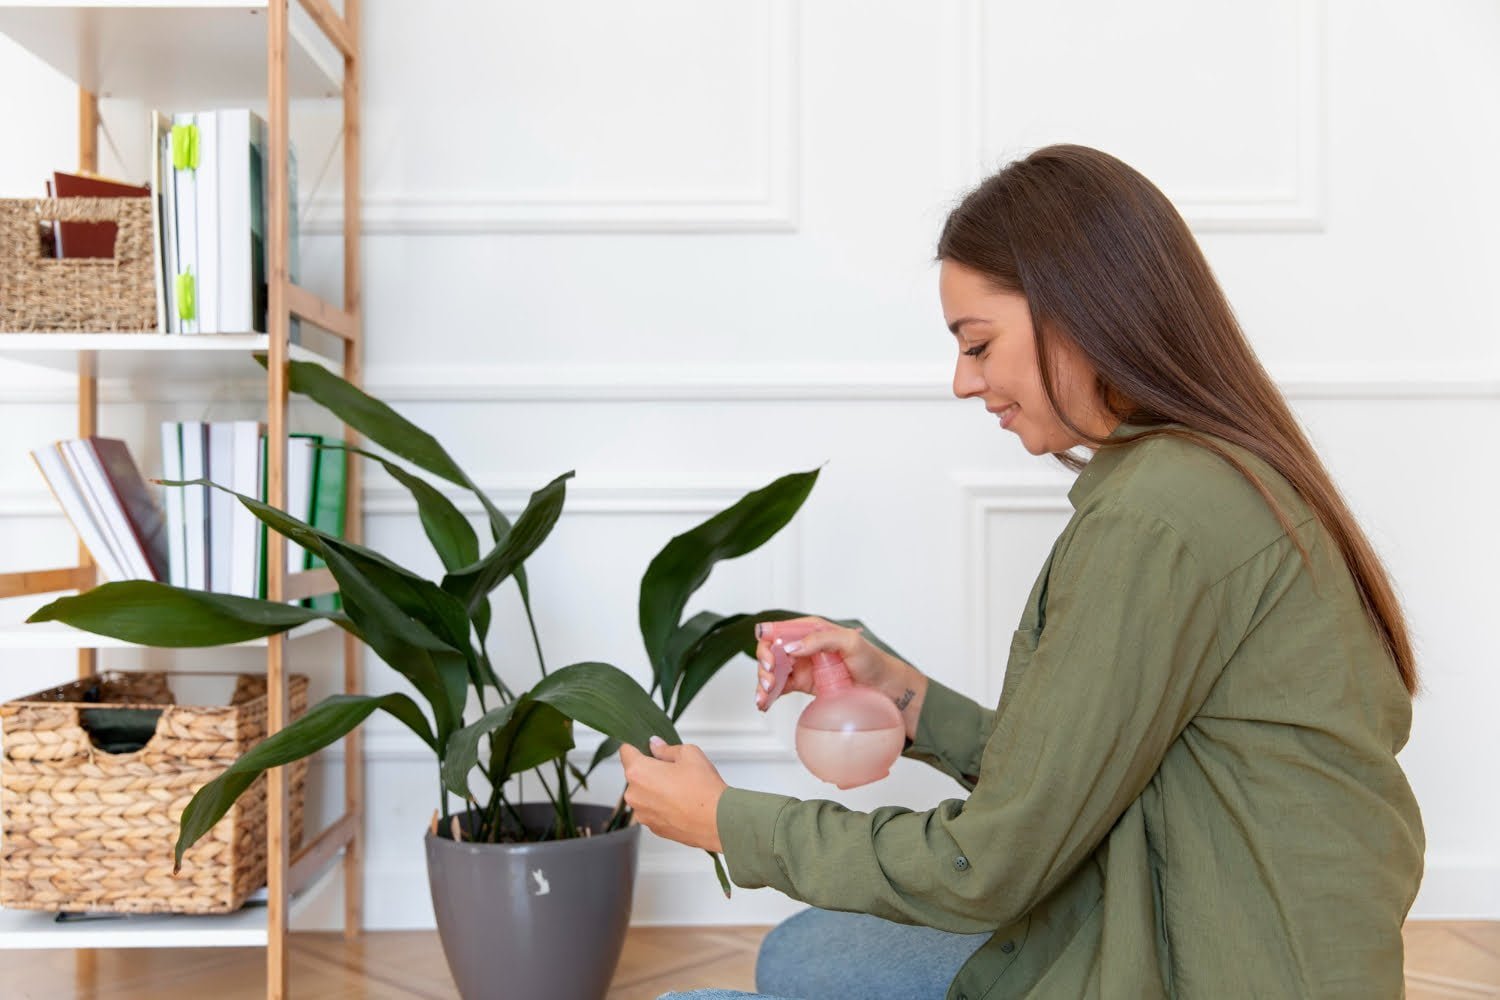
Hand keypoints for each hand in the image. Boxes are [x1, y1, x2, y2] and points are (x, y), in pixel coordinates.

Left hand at [619, 736, 726, 852]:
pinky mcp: (652, 827)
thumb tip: (655, 745)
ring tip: (680, 788)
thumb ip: (666, 748)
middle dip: (649, 769)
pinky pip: (652, 809)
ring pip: (643, 793)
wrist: (717, 821)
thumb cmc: (703, 788)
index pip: (625, 750)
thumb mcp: (689, 753)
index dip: (637, 745)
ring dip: (655, 788)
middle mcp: (634, 794)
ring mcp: (642, 814)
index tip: (647, 747)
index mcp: (638, 772)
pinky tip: (681, 803)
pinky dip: (661, 805)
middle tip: (673, 769)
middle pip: (635, 774)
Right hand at [753, 617, 912, 711]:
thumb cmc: (872, 660)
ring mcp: (801, 666)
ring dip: (763, 683)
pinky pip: (780, 688)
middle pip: (770, 652)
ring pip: (772, 671)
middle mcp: (802, 646)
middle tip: (770, 681)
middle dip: (764, 666)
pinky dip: (768, 695)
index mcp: (810, 629)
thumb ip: (822, 639)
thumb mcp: (850, 643)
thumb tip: (792, 647)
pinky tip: (763, 704)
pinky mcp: (802, 684)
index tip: (771, 661)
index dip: (768, 644)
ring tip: (764, 697)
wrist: (884, 688)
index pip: (778, 631)